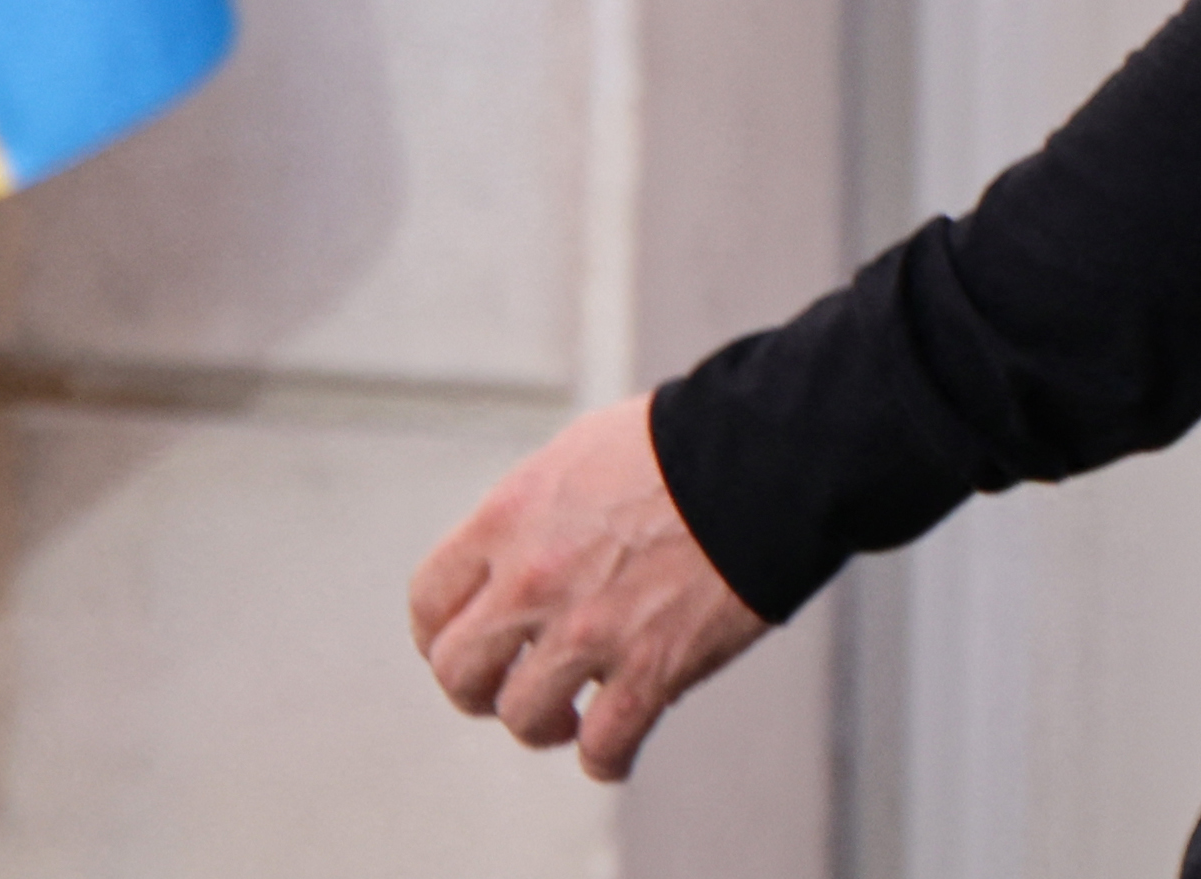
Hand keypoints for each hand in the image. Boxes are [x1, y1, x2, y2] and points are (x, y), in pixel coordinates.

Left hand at [409, 394, 765, 781]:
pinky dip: (606, 759)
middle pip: (459, 669)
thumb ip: (539, 509)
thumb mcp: (584, 453)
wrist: (769, 456)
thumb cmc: (689, 441)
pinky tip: (613, 753)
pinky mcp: (651, 667)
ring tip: (568, 721)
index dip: (441, 632)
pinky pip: (605, 745)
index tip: (465, 641)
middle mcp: (533, 580)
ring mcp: (589, 629)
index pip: (431, 599)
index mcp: (510, 518)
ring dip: (543, 725)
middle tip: (509, 687)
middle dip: (480, 688)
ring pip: (523, 716)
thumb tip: (527, 547)